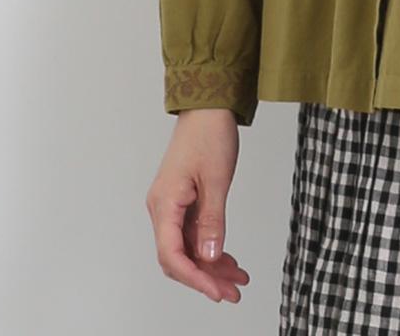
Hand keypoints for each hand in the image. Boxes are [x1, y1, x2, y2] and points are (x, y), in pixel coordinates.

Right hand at [146, 109, 249, 304]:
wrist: (208, 107)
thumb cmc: (210, 135)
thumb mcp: (217, 180)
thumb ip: (212, 221)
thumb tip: (209, 257)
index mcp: (164, 204)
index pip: (172, 255)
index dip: (195, 278)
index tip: (218, 291)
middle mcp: (163, 209)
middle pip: (178, 257)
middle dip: (205, 278)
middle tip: (233, 291)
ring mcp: (172, 206)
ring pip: (188, 248)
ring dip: (211, 265)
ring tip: (237, 279)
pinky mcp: (183, 201)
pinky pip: (193, 234)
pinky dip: (210, 247)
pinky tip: (228, 259)